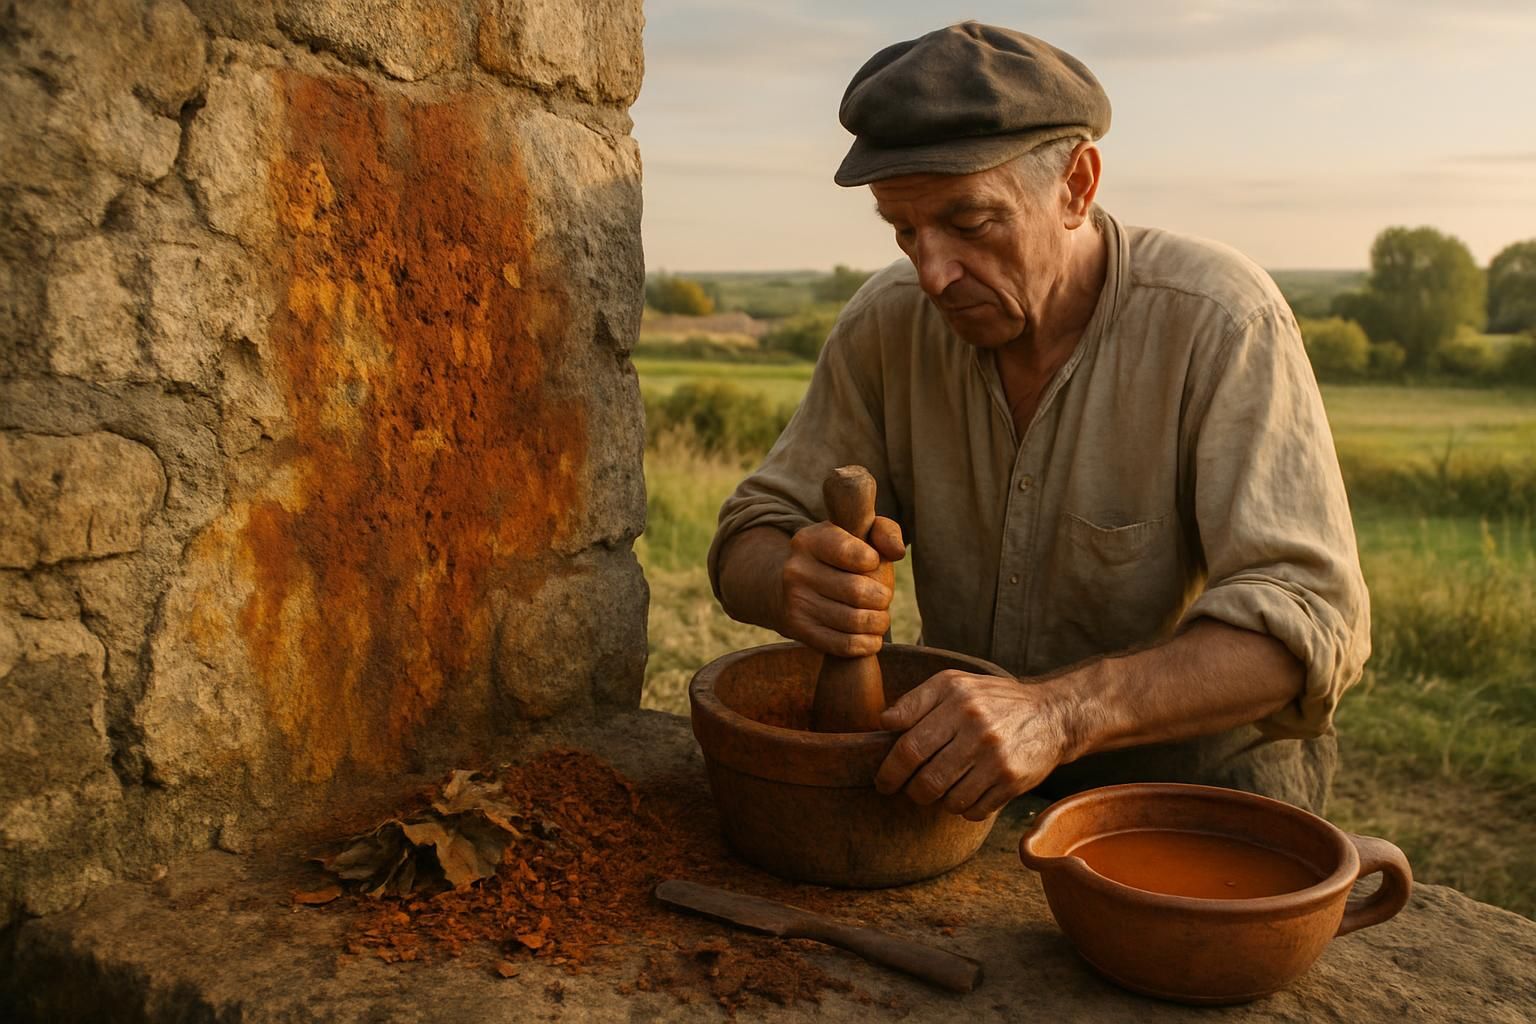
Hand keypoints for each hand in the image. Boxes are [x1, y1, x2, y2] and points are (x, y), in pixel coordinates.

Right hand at [779, 516, 904, 657]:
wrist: (794, 587)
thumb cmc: (840, 558)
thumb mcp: (858, 534)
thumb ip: (885, 532)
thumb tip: (896, 552)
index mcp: (810, 540)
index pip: (854, 554)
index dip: (874, 562)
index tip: (873, 563)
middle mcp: (796, 570)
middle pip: (857, 591)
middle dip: (881, 598)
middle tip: (883, 598)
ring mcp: (795, 601)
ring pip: (853, 621)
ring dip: (878, 622)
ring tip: (879, 617)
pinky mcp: (797, 629)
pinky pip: (843, 644)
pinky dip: (866, 644)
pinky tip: (872, 637)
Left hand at [874, 671, 1072, 820]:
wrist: (1050, 715)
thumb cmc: (991, 699)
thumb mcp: (953, 684)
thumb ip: (915, 701)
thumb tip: (883, 722)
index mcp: (957, 701)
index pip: (910, 747)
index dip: (890, 771)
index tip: (883, 781)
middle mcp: (978, 729)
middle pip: (927, 780)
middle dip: (910, 791)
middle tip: (909, 789)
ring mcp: (998, 758)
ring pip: (949, 800)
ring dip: (937, 800)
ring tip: (938, 788)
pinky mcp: (1013, 781)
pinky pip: (973, 811)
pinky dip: (962, 808)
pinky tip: (965, 791)